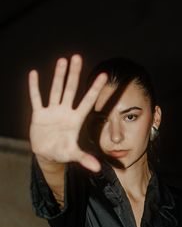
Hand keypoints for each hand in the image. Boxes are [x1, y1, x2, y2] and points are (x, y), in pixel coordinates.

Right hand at [29, 54, 106, 171]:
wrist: (47, 154)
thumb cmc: (63, 152)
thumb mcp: (73, 155)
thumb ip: (85, 159)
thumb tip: (97, 168)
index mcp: (76, 120)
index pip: (87, 101)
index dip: (94, 89)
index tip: (103, 75)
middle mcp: (65, 112)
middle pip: (71, 90)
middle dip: (74, 74)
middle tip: (77, 57)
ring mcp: (52, 112)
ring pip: (55, 90)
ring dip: (58, 76)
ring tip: (62, 60)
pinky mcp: (39, 115)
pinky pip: (36, 99)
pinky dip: (34, 87)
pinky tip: (34, 73)